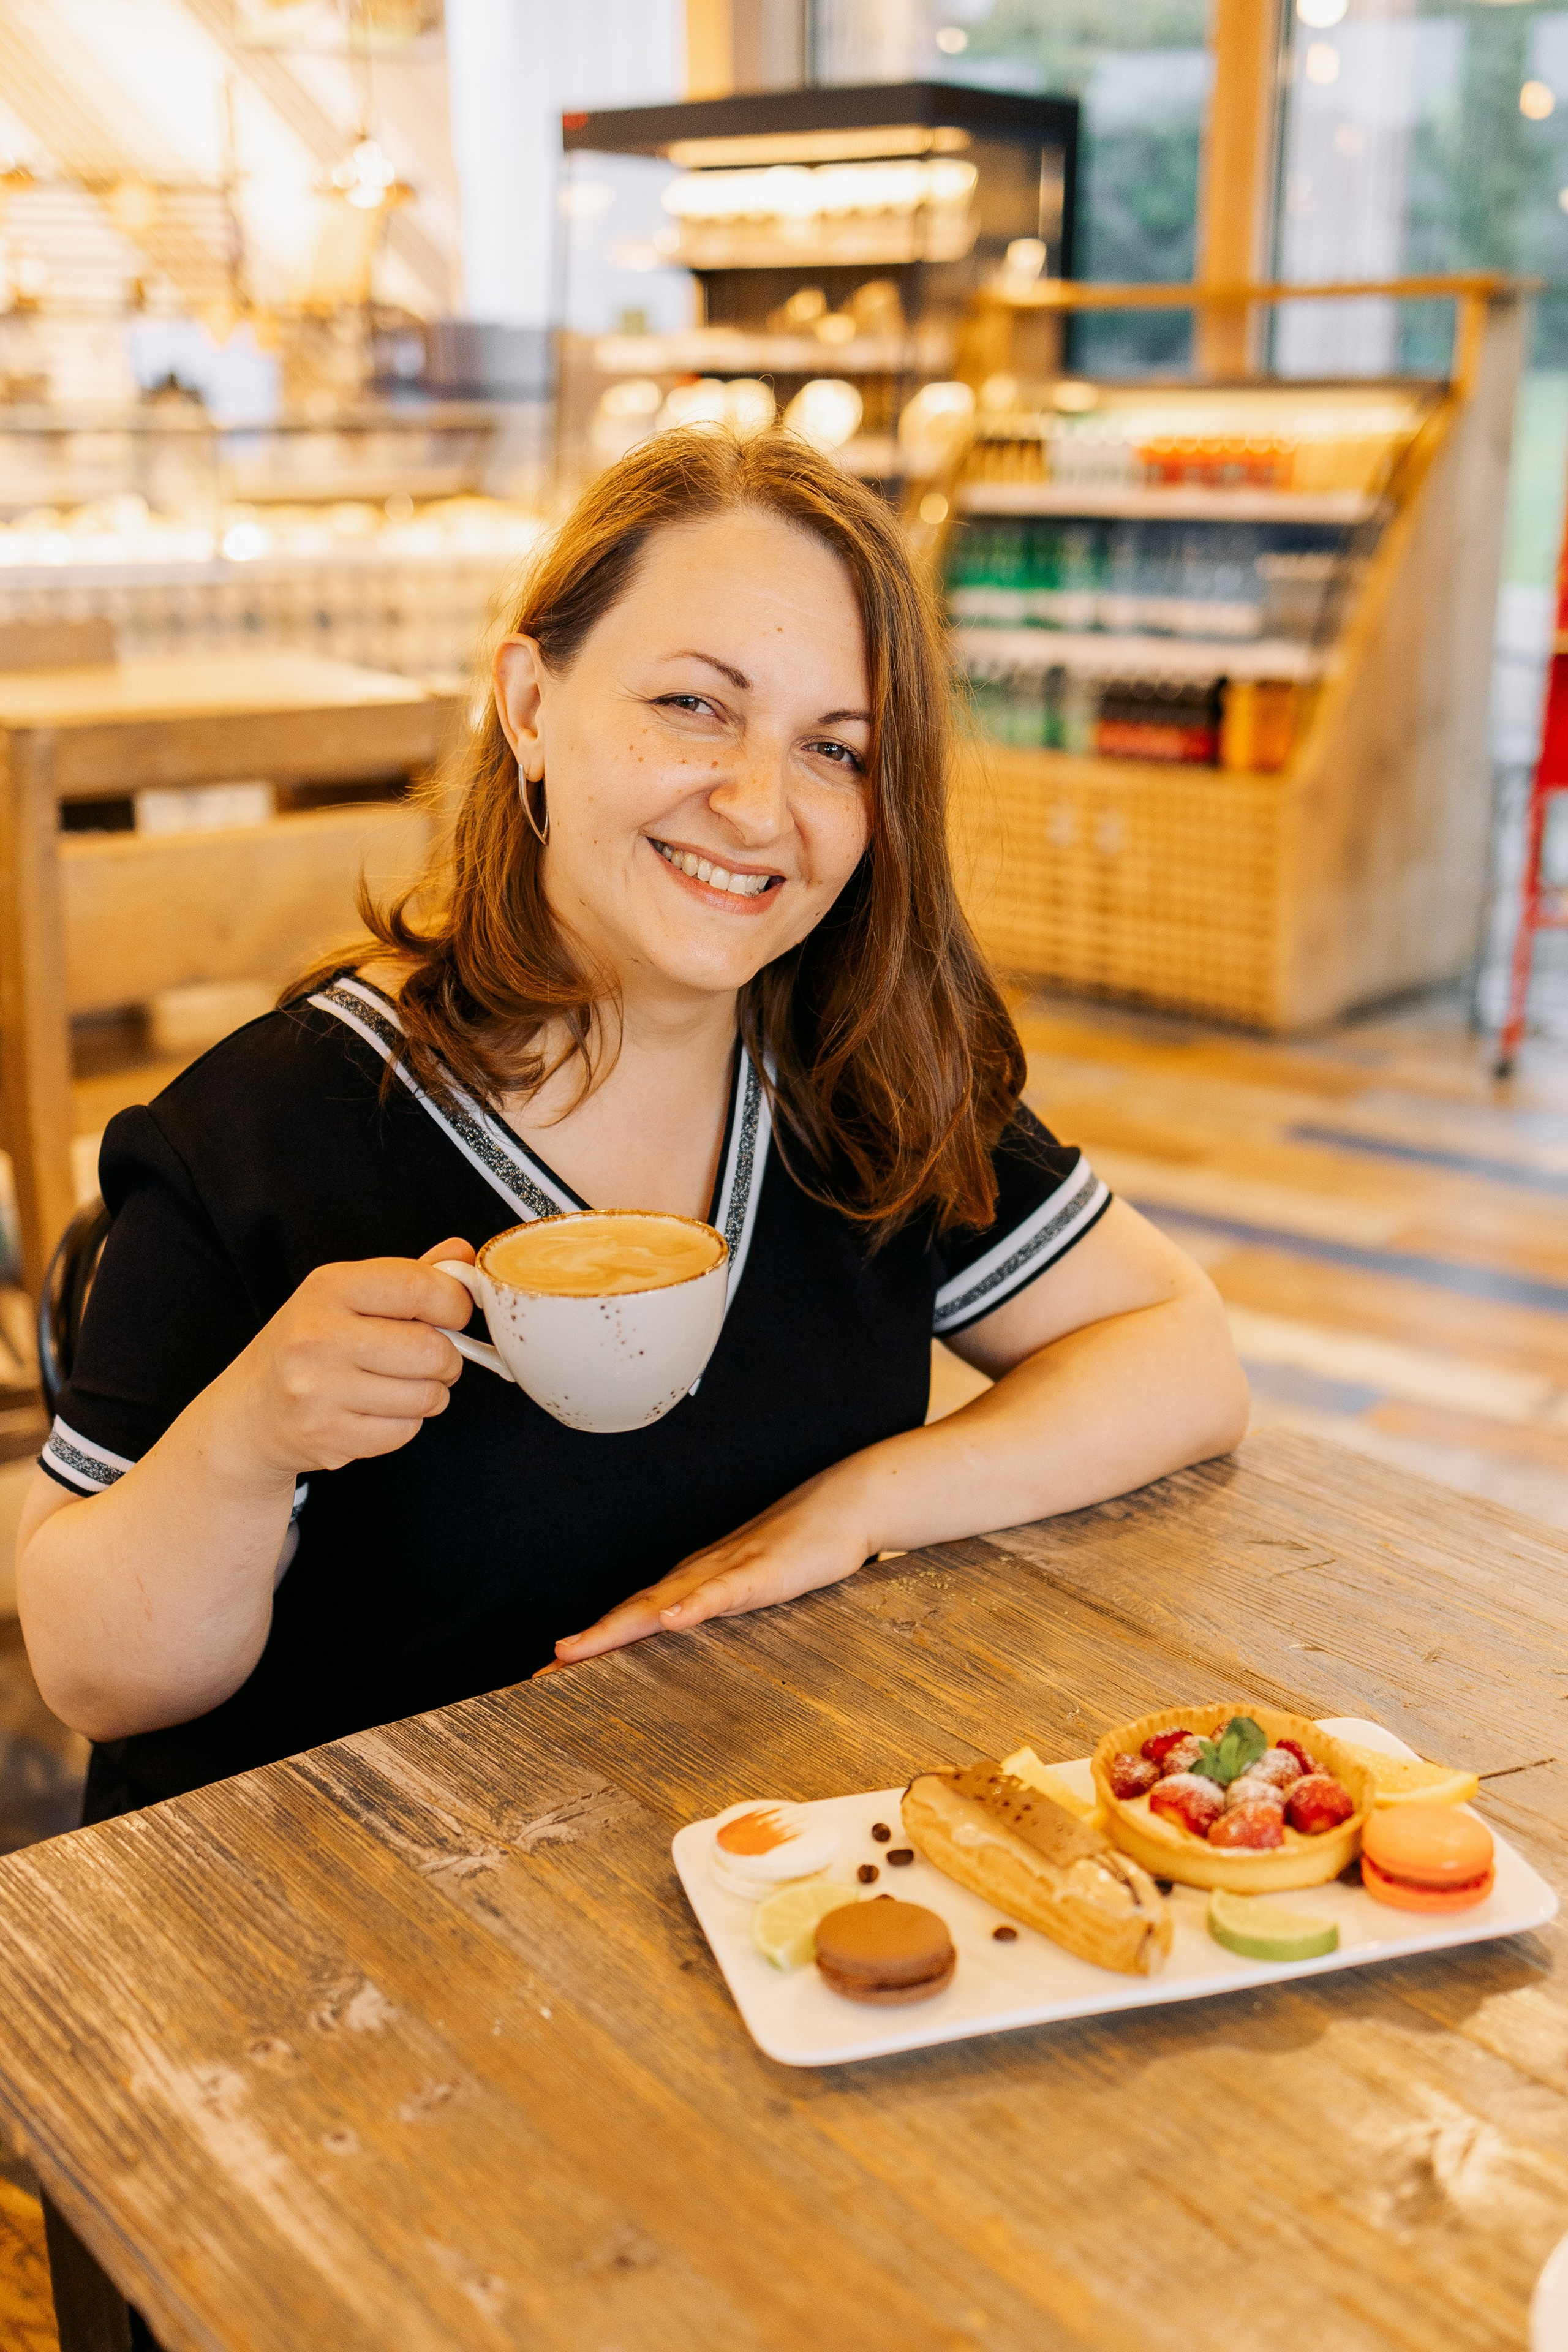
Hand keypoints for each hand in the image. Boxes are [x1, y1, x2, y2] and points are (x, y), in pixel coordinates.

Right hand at [212, 1238, 476, 1486]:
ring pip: (427, 1396)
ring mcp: (319, 1391)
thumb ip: (409, 1275)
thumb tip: (463, 1255)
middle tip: (432, 1358)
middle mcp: (318, 1336)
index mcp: (329, 1288)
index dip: (455, 1303)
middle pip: (432, 1349)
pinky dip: (406, 1423)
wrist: (249, 1411)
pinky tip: (378, 1410)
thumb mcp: (347, 1294)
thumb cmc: (308, 1343)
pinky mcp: (329, 1437)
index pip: (420, 1286)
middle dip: (448, 1357)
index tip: (453, 1313)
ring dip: (431, 1393)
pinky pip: (406, 1431)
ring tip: (402, 1384)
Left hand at [551, 1467, 874, 1663]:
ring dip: (615, 1628)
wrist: (842, 1506)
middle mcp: (696, 1576)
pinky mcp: (761, 1571)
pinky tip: (671, 1621)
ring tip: (576, 1651)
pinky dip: (693, 1607)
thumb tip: (683, 1643)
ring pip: (661, 1604)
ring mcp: (726, 1571)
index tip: (548, 1676)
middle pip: (629, 1614)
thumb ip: (715, 1615)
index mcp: (691, 1586)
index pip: (628, 1620)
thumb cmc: (796, 1551)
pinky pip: (722, 1592)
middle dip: (585, 1645)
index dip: (588, 1646)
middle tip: (542, 1673)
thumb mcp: (748, 1593)